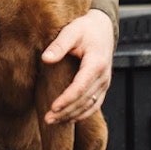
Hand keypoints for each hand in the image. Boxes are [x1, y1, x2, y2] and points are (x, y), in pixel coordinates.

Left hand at [41, 9, 114, 123]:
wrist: (103, 28)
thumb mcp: (71, 31)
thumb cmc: (85, 29)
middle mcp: (103, 77)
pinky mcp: (103, 86)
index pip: (80, 87)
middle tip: (47, 119)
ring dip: (72, 115)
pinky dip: (82, 113)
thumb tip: (45, 59)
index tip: (52, 108)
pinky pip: (94, 104)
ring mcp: (105, 83)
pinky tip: (68, 119)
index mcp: (96, 63)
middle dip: (66, 111)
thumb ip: (59, 45)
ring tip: (53, 121)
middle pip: (84, 100)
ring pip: (89, 106)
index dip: (67, 99)